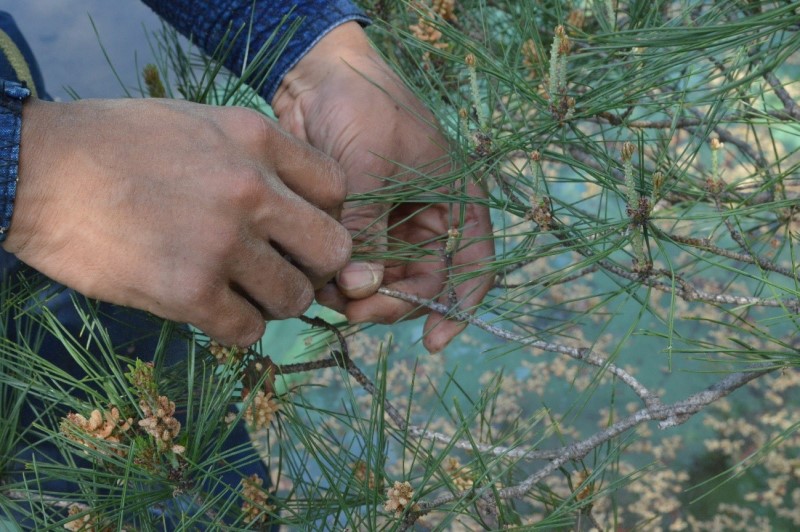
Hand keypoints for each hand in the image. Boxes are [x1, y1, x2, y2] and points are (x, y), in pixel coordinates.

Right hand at [7, 98, 350, 346]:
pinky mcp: (188, 292)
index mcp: (258, 141)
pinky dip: (238, 326)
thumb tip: (301, 205)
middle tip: (283, 269)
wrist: (38, 171)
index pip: (339, 191)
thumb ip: (260, 156)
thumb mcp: (202, 124)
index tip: (300, 229)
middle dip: (314, 266)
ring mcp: (222, 244)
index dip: (326, 215)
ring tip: (242, 291)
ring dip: (275, 302)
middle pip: (333, 251)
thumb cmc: (120, 144)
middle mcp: (252, 191)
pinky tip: (213, 308)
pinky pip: (249, 331)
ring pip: (295, 298)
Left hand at [272, 23, 493, 352]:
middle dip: (391, 302)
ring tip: (328, 292)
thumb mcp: (373, 170)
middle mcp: (427, 218)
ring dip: (361, 295)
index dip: (457, 307)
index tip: (433, 341)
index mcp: (454, 200)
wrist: (317, 74)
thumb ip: (369, 231)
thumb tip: (358, 288)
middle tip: (354, 310)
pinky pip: (355, 265)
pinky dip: (340, 278)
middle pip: (422, 281)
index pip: (472, 264)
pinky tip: (321, 282)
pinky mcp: (355, 224)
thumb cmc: (364, 108)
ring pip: (385, 279)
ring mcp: (390, 223)